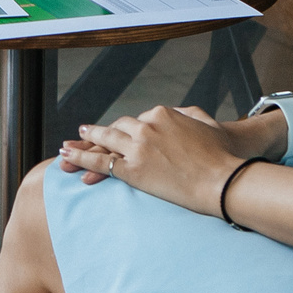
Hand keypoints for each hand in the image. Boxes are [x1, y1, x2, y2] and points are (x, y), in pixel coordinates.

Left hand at [57, 104, 257, 215]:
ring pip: (105, 140)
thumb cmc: (222, 155)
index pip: (138, 120)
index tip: (120, 134)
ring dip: (86, 141)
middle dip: (102, 133)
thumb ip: (189, 115)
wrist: (223, 179)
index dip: (127, 129)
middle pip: (118, 127)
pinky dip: (82, 159)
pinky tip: (69, 158)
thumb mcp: (207, 123)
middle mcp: (146, 126)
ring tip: (72, 142)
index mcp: (162, 114)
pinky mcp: (134, 170)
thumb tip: (180, 113)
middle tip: (86, 134)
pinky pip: (101, 163)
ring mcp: (138, 147)